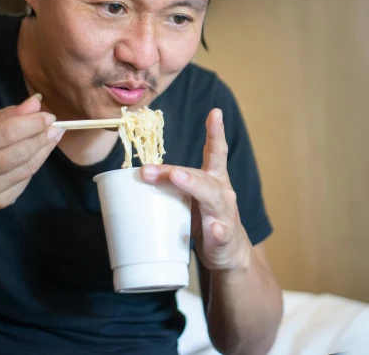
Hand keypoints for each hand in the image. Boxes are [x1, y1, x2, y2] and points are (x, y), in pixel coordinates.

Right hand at [0, 94, 63, 216]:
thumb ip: (3, 116)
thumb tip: (35, 103)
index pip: (6, 133)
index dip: (32, 124)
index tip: (48, 116)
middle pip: (19, 153)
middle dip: (42, 137)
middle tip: (55, 126)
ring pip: (27, 168)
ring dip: (45, 150)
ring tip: (53, 136)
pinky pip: (25, 180)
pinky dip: (35, 164)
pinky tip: (40, 153)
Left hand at [141, 108, 252, 271]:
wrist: (230, 255)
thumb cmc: (207, 221)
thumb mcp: (192, 198)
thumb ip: (173, 185)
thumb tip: (137, 174)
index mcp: (215, 181)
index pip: (216, 153)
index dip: (216, 132)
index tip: (215, 112)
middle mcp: (223, 193)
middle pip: (202, 176)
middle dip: (176, 171)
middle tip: (150, 169)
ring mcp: (225, 215)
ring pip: (211, 198)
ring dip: (193, 186)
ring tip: (178, 178)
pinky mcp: (224, 238)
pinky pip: (221, 233)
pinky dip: (217, 231)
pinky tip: (213, 230)